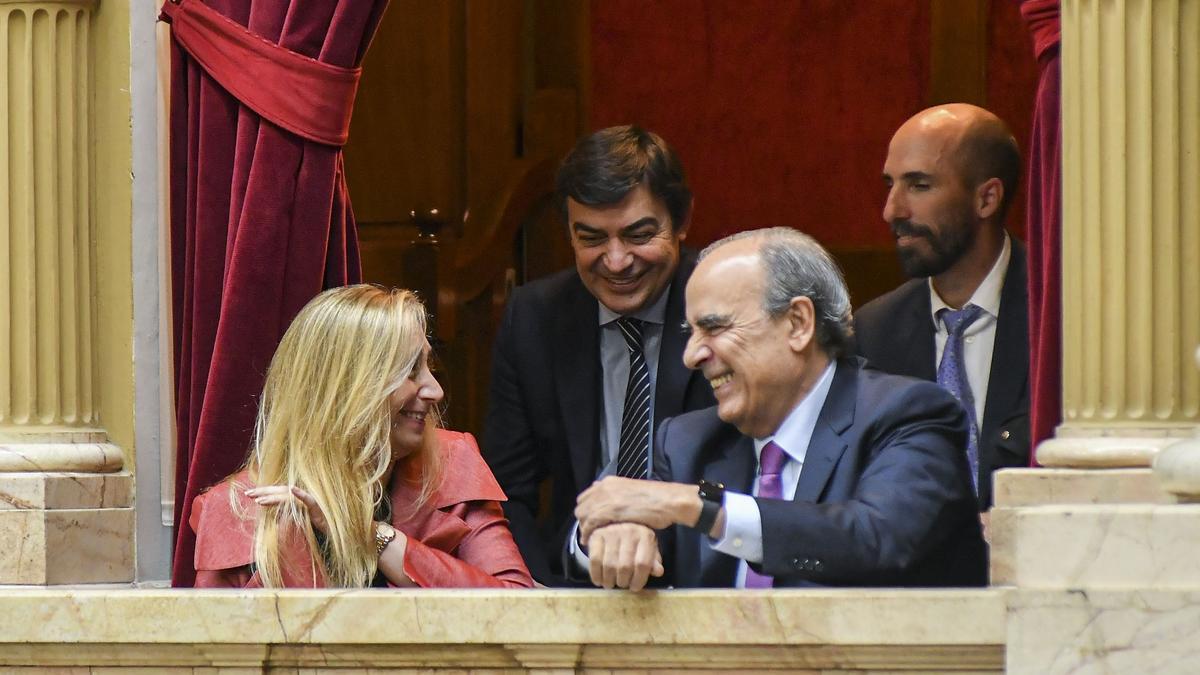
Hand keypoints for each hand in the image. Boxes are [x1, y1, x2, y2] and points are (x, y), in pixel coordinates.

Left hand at [245, 485, 328, 534]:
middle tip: (248, 493)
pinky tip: (292, 488)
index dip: (264, 491)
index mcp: (296, 499)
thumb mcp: (296, 521)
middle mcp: (302, 497)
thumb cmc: (315, 528)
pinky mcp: (317, 508)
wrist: (333, 535)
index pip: (278, 492)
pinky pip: (308, 500)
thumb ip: (286, 516)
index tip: (249, 493)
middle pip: (281, 491)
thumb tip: (273, 516)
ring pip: (289, 497)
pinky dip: (301, 494)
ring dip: (274, 497)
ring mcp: (310, 501)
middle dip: (264, 492)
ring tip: (259, 501)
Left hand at [575, 476, 697, 539]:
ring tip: (587, 538)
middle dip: (583, 519)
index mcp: (609, 482)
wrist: (667, 500)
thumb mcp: (632, 492)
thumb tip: (610, 502)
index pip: (586, 496)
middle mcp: (604, 487)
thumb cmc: (655, 498)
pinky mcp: (610, 510)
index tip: (589, 522)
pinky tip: (590, 541)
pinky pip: (590, 523)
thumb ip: (618, 495)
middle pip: (581, 505)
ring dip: (583, 527)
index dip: (586, 510)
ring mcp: (606, 498)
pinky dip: (587, 533)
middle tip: (588, 532)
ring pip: (583, 514)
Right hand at [586, 523, 663, 590]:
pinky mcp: (596, 536)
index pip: (643, 563)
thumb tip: (658, 571)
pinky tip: (599, 580)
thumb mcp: (649, 548)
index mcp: (645, 536)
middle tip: (622, 584)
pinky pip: (594, 560)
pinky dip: (596, 574)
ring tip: (611, 584)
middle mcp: (629, 532)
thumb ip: (653, 561)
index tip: (634, 587)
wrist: (616, 521)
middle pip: (625, 566)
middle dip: (623, 581)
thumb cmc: (635, 540)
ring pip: (609, 565)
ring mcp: (611, 533)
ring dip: (609, 580)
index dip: (639, 580)